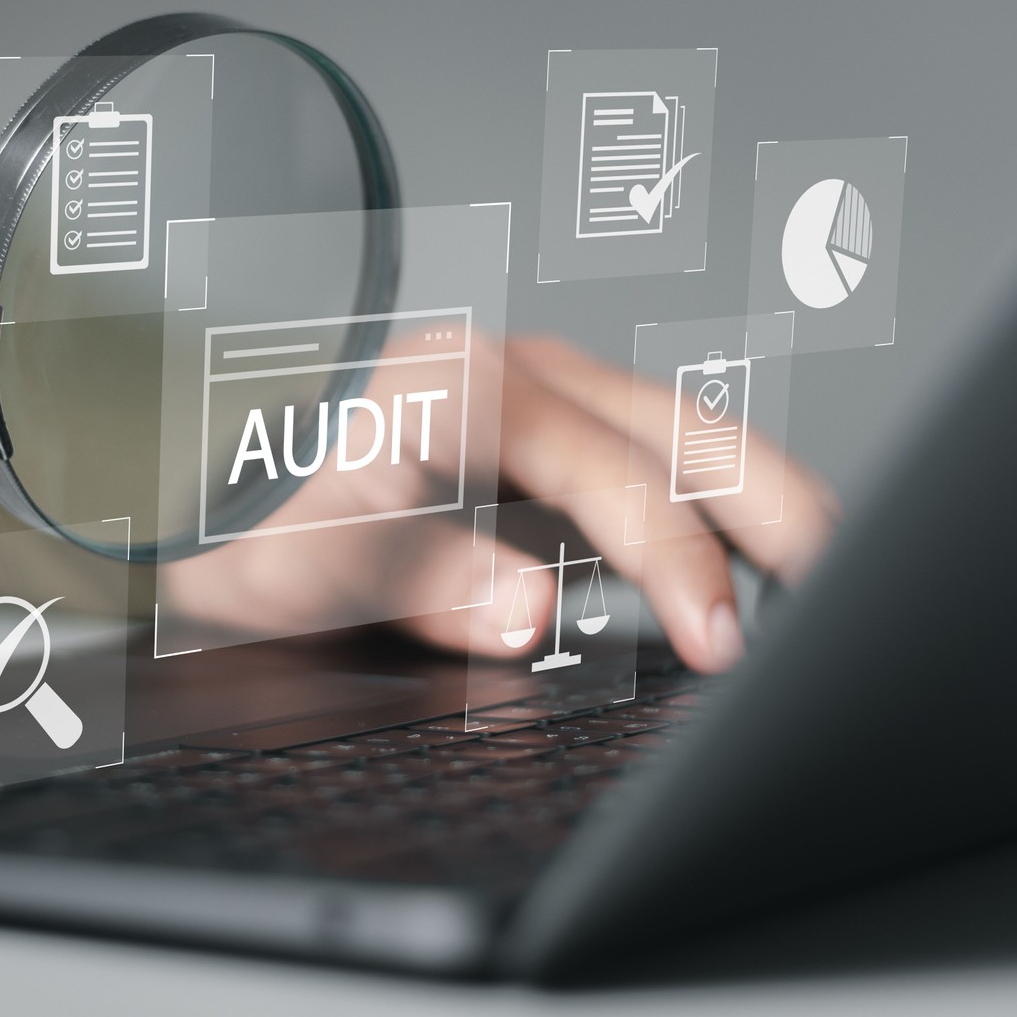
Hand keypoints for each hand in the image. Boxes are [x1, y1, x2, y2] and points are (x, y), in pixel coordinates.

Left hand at [163, 333, 834, 672]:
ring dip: (746, 491)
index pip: (620, 484)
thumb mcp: (315, 560)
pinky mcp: (518, 417)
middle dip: (775, 501)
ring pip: (671, 426)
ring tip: (808, 562)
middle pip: (681, 426)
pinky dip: (693, 491)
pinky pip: (633, 444)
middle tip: (841, 577)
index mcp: (471, 396)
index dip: (684, 567)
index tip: (727, 642)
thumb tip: (530, 610)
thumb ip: (428, 582)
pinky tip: (713, 543)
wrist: (175, 462)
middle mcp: (509, 375)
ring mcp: (519, 388)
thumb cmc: (240, 504)